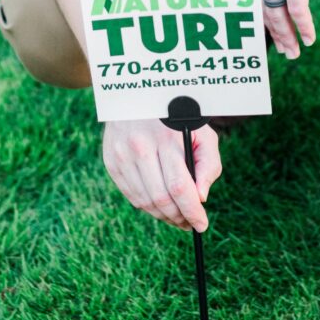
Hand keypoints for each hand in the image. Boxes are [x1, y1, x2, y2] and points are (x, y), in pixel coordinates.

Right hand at [102, 120, 221, 231]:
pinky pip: (130, 194)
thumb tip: (201, 198)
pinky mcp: (111, 160)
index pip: (180, 187)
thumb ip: (208, 165)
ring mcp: (122, 154)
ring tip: (177, 218)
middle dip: (178, 217)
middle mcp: (140, 147)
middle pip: (161, 198)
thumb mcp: (202, 133)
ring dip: (163, 216)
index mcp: (167, 138)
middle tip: (189, 224)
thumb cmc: (179, 117)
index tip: (201, 225)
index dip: (191, 212)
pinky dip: (147, 206)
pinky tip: (160, 206)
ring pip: (144, 201)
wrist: (138, 94)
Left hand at [238, 0, 319, 58]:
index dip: (258, 17)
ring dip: (287, 37)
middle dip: (273, 35)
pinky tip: (310, 38)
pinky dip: (304, 27)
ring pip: (277, 15)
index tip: (267, 30)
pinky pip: (298, 9)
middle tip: (283, 51)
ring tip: (294, 52)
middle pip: (260, 11)